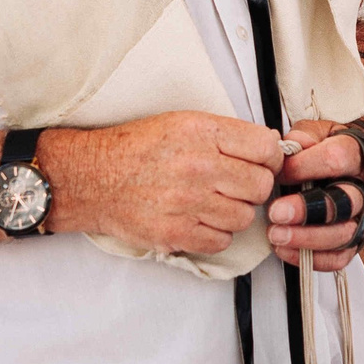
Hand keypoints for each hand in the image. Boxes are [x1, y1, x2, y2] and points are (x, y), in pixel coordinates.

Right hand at [43, 112, 283, 256]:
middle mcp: (198, 166)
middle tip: (236, 186)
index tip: (262, 163)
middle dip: (253, 187)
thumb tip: (270, 149)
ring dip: (234, 213)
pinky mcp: (176, 233)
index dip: (271, 158)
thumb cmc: (137, 149)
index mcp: (202, 132)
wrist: (92, 177)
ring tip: (212, 203)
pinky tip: (199, 220)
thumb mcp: (182, 122)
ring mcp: (188, 202)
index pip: (266, 148)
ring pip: (244, 217)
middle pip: (260, 186)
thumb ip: (226, 135)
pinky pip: (221, 241)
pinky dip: (215, 234)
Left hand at [264, 120, 363, 270]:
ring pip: (342, 235)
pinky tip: (285, 250)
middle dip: (306, 211)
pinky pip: (339, 258)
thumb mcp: (318, 130)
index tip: (277, 173)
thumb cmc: (331, 146)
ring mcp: (361, 216)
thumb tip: (291, 148)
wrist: (356, 160)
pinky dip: (312, 259)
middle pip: (343, 203)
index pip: (335, 160)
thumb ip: (303, 136)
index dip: (303, 167)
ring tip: (276, 235)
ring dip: (306, 239)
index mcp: (357, 155)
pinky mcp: (355, 240)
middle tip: (276, 212)